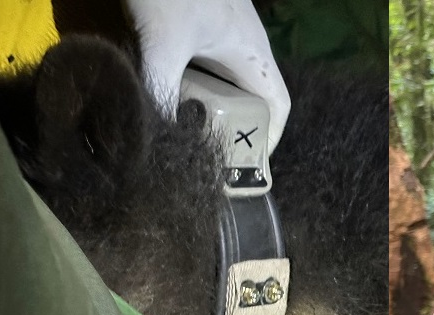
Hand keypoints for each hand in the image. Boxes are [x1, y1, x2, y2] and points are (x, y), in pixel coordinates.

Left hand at [125, 0, 290, 153]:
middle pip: (252, 103)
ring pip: (228, 88)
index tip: (244, 166)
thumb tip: (155, 138)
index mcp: (254, 57)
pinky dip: (194, 91)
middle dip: (235, 132)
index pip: (277, 108)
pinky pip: (208, 71)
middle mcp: (246, 51)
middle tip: (210, 158)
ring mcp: (224, 39)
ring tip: (190, 138)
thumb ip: (160, 89)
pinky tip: (170, 101)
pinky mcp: (202, 30)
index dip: (268, 141)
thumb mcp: (163, 41)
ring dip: (212, 113)